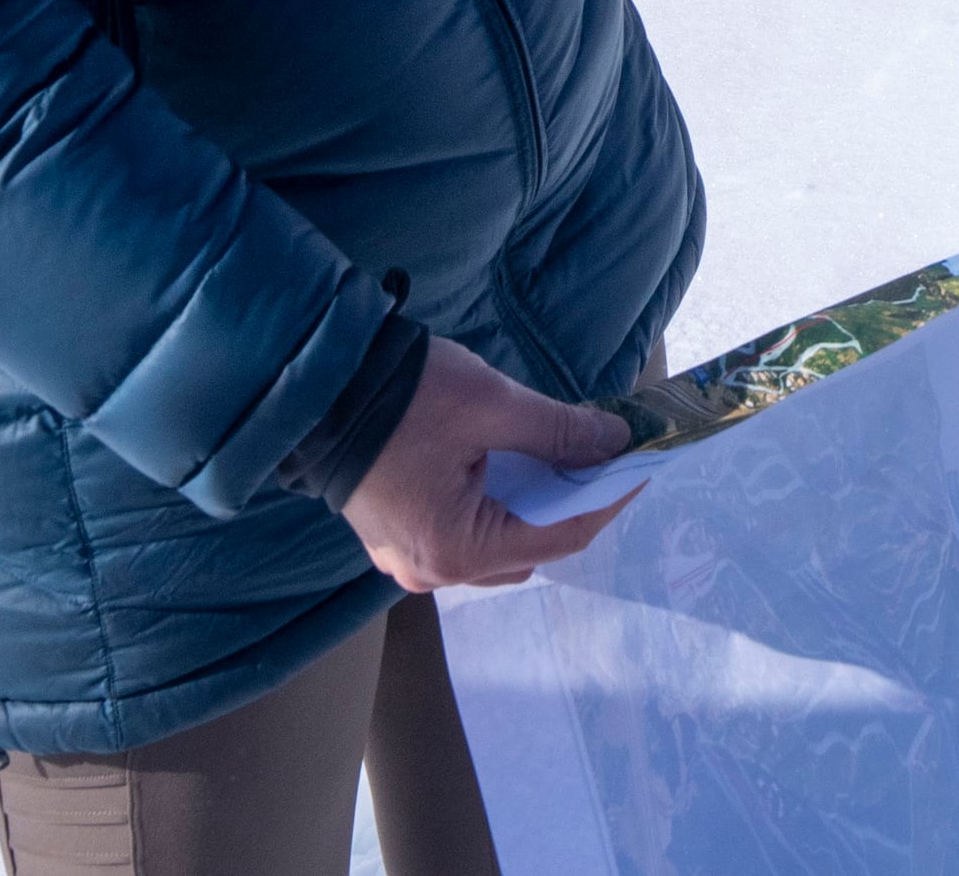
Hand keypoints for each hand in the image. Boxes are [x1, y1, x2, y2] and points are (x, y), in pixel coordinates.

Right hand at [340, 337, 638, 592]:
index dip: (607, 498)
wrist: (319, 385)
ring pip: (497, 543)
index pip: (560, 537)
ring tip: (560, 455)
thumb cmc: (405, 399)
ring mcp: (407, 558)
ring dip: (534, 504)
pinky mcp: (394, 535)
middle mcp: (432, 572)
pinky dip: (497, 503)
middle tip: (599, 454)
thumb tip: (615, 440)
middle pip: (529, 549)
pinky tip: (513, 463)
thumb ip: (558, 429)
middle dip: (571, 503)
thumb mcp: (492, 405)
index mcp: (458, 551)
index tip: (640, 462)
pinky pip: (464, 531)